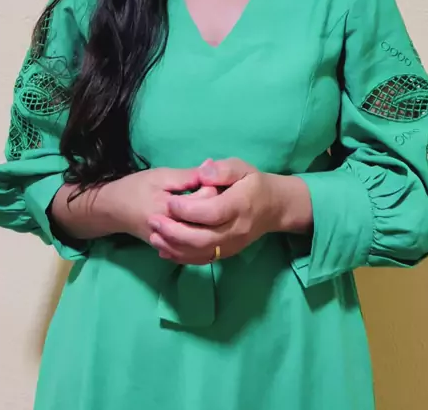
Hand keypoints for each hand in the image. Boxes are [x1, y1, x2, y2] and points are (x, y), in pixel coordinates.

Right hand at [106, 167, 217, 243]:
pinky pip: (195, 249)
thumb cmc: (135, 188)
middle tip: (216, 192)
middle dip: (217, 207)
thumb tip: (211, 170)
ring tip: (210, 207)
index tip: (214, 179)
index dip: (214, 188)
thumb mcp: (160, 176)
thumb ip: (187, 176)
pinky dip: (204, 237)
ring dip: (212, 223)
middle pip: (208, 223)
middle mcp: (173, 233)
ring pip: (204, 239)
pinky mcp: (172, 250)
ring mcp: (172, 245)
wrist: (112, 210)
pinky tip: (206, 225)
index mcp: (171, 211)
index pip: (206, 203)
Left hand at [148, 158, 311, 264]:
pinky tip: (164, 250)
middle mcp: (236, 229)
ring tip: (153, 236)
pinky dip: (181, 257)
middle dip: (174, 232)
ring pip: (200, 252)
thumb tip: (203, 171)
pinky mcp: (226, 254)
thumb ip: (222, 169)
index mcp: (240, 205)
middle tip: (153, 221)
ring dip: (174, 247)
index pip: (212, 212)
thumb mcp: (242, 167)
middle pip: (203, 238)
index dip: (188, 209)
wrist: (274, 208)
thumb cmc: (254, 183)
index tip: (170, 202)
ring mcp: (231, 245)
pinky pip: (202, 259)